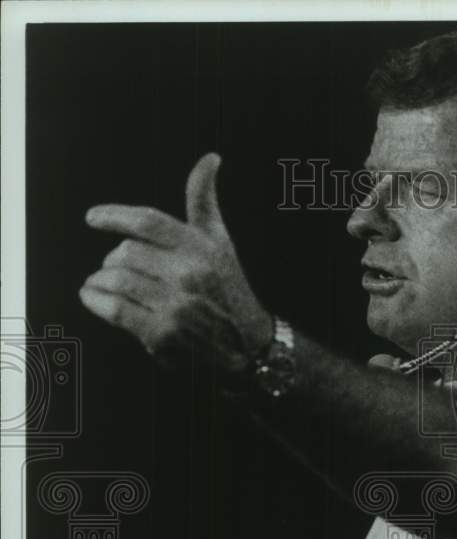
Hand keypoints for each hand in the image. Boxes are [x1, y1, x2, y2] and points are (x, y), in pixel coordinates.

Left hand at [80, 153, 272, 377]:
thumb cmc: (228, 288)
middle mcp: (189, 274)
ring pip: (116, 279)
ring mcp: (175, 305)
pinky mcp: (162, 334)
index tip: (92, 218)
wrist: (247, 345)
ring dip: (99, 280)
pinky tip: (92, 296)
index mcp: (200, 248)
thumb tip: (209, 158)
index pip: (147, 222)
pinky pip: (115, 309)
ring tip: (100, 282)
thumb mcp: (220, 243)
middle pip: (125, 252)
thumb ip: (204, 201)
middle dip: (112, 259)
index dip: (114, 216)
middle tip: (112, 267)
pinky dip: (95, 300)